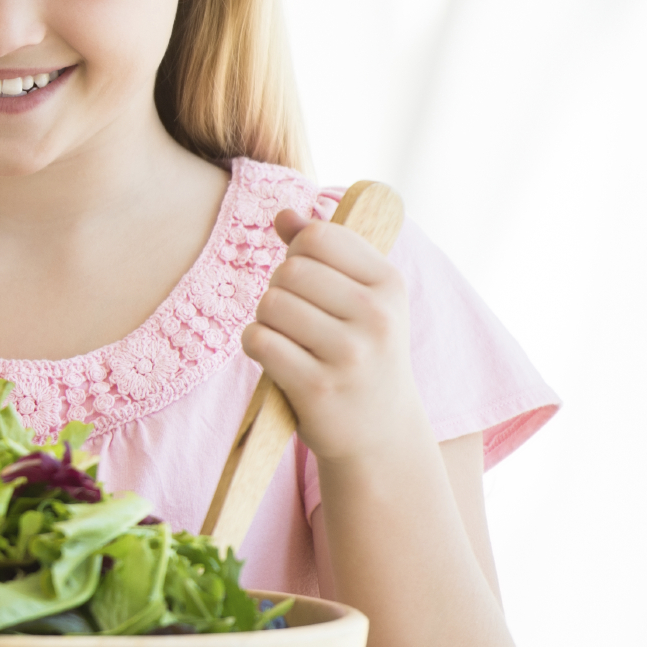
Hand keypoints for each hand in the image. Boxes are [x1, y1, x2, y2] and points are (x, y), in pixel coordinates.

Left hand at [240, 207, 425, 462]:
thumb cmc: (361, 352)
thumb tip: (284, 214)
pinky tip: (278, 360)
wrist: (381, 432)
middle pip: (289, 270)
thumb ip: (321, 250)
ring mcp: (350, 354)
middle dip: (279, 290)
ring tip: (291, 341)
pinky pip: (258, 341)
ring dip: (266, 320)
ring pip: (270, 304)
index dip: (298, 252)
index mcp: (389, 284)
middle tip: (298, 319)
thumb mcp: (358, 297)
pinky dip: (256, 346)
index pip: (318, 236)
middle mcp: (376, 316)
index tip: (312, 281)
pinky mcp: (318, 387)